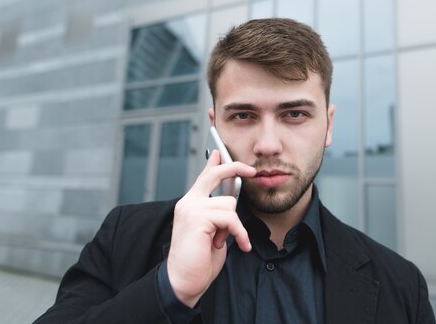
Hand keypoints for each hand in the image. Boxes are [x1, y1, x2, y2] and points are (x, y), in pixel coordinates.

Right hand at [166, 151, 255, 306]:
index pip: (203, 177)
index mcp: (190, 204)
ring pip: (229, 204)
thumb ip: (219, 214)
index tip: (219, 153)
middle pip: (214, 175)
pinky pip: (231, 218)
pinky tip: (239, 246)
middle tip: (252, 171)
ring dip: (234, 226)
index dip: (214, 163)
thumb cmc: (199, 260)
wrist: (183, 281)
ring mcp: (191, 209)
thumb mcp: (213, 232)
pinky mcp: (197, 218)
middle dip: (234, 168)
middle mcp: (188, 202)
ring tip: (222, 241)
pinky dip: (239, 233)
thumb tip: (231, 199)